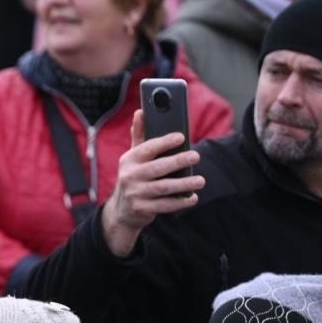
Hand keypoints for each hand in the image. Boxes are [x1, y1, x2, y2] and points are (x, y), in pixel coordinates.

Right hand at [99, 111, 205, 257]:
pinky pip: (164, 205)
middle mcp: (130, 176)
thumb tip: (140, 112)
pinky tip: (192, 198)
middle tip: (196, 156)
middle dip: (177, 161)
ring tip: (200, 180)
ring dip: (183, 184)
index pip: (147, 148)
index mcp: (129, 160)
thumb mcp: (133, 157)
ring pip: (162, 188)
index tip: (181, 137)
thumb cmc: (134, 177)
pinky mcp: (141, 209)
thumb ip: (139, 135)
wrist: (121, 210)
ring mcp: (135, 194)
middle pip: (157, 168)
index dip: (164, 142)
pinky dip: (179, 202)